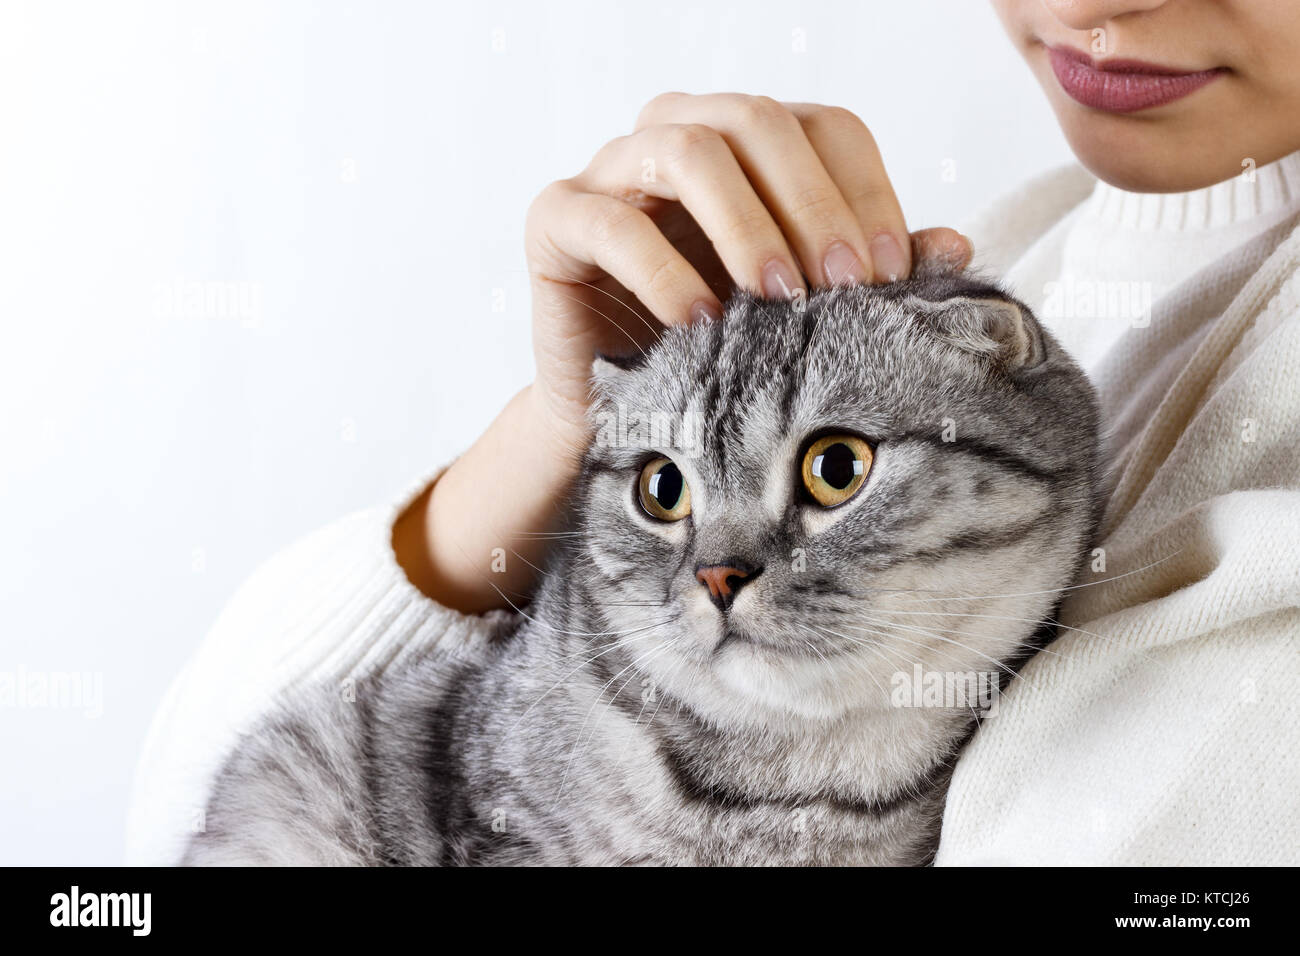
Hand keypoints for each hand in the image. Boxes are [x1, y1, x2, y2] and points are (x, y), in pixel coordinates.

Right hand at [524, 92, 972, 445]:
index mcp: (744, 146)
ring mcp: (611, 170)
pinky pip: (612, 222)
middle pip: (757, 120)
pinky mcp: (556, 218)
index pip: (821, 126)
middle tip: (845, 287)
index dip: (865, 190)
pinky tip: (700, 322)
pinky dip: (665, 271)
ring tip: (777, 298)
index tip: (890, 273)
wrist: (622, 414)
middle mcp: (677, 136)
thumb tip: (954, 246)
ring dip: (746, 224)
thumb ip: (866, 273)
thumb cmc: (716, 352)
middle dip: (814, 205)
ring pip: (688, 149)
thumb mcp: (802, 312)